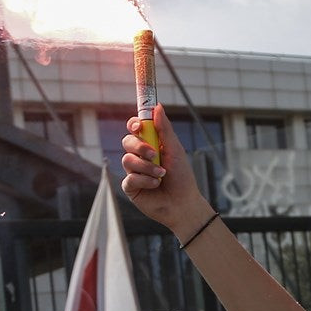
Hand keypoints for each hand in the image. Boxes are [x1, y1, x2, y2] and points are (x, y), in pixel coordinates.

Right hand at [120, 105, 209, 233]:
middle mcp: (140, 156)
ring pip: (127, 160)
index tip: (137, 125)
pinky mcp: (130, 187)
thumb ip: (164, 129)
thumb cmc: (182, 177)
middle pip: (127, 142)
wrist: (183, 204)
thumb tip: (157, 106)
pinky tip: (156, 185)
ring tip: (161, 174)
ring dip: (146, 167)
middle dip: (139, 147)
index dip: (133, 124)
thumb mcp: (175, 150)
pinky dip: (145, 180)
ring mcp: (134, 171)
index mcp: (151, 144)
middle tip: (153, 154)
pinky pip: (129, 178)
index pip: (135, 129)